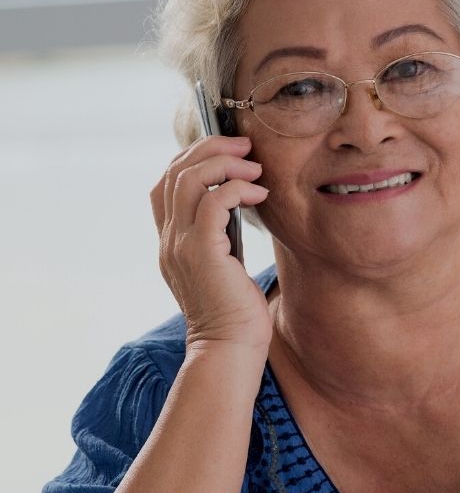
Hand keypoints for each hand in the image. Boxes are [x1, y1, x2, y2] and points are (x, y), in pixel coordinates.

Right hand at [150, 136, 272, 353]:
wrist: (231, 348)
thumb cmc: (236, 308)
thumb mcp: (224, 261)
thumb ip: (221, 232)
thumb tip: (240, 197)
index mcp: (171, 240)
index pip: (166, 182)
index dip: (193, 157)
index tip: (230, 151)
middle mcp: (169, 239)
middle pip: (174, 172)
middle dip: (210, 148)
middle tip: (246, 145)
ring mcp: (180, 245)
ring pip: (189, 179)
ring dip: (225, 163)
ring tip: (255, 167)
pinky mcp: (201, 252)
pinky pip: (212, 202)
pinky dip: (237, 188)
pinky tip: (260, 194)